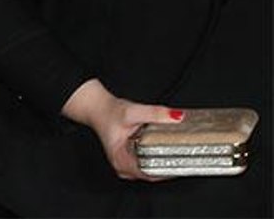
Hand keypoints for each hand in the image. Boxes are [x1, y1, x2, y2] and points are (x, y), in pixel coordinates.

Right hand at [62, 78, 177, 181]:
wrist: (97, 108)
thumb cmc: (108, 112)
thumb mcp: (132, 111)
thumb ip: (155, 113)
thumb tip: (176, 116)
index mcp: (121, 160)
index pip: (150, 173)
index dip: (168, 169)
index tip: (183, 162)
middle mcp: (123, 167)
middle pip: (153, 174)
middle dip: (169, 165)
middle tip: (185, 155)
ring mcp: (127, 165)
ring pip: (152, 170)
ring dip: (164, 162)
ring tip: (178, 152)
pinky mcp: (130, 161)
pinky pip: (148, 165)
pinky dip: (158, 158)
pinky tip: (166, 150)